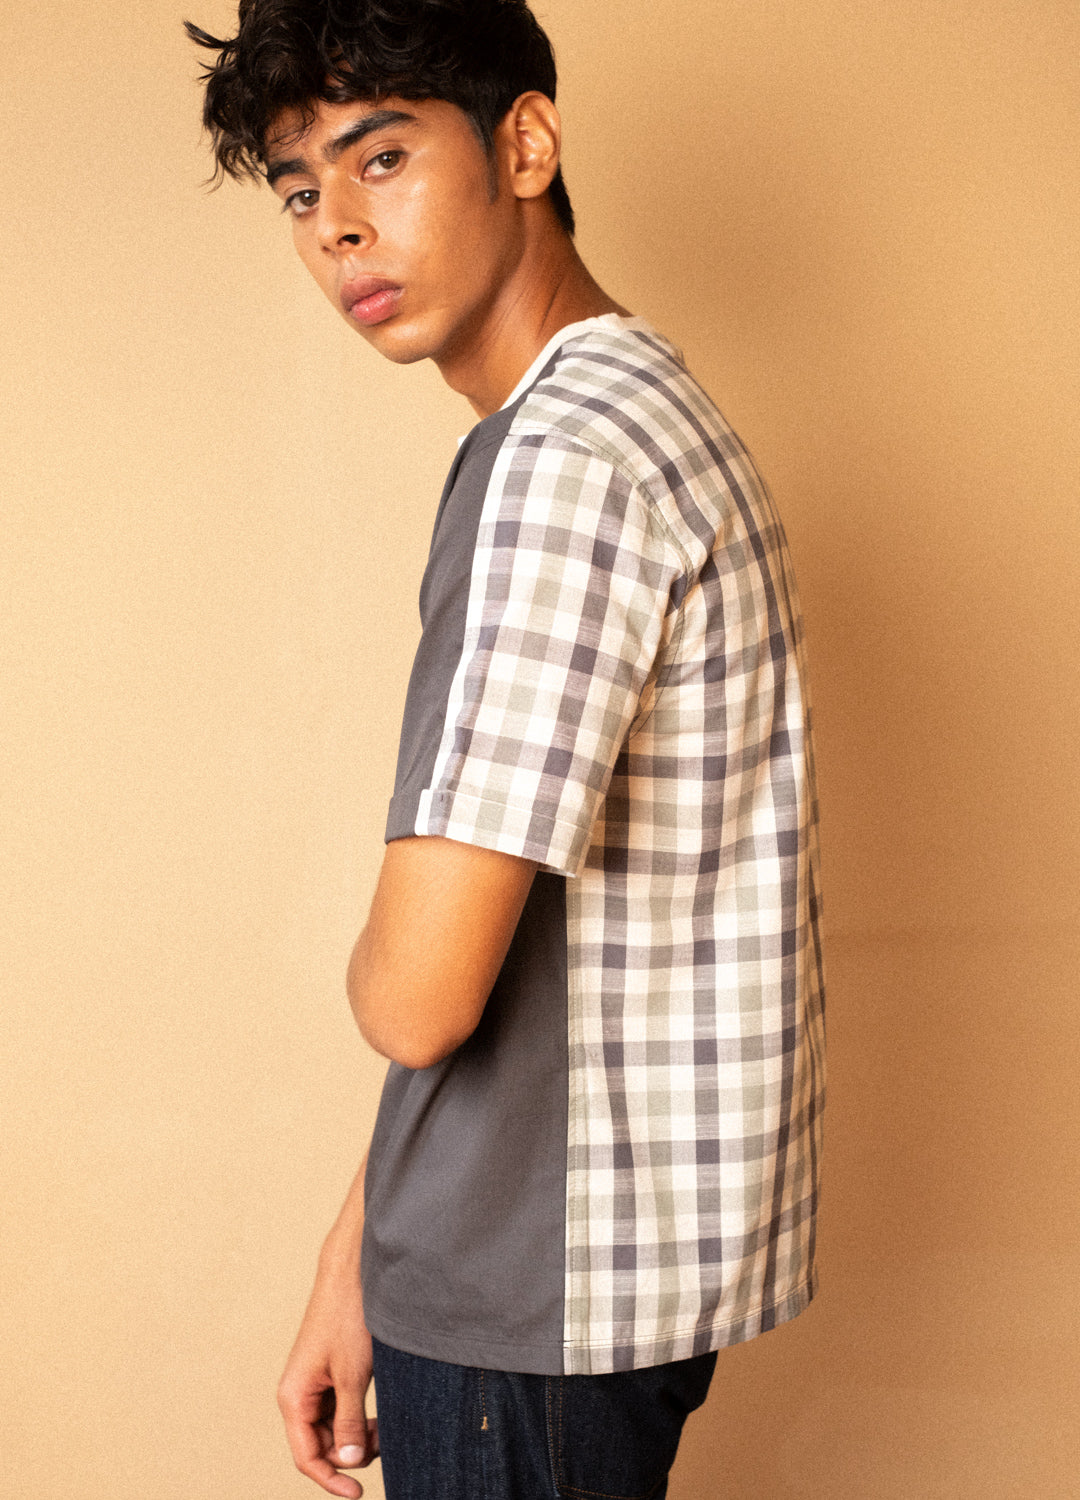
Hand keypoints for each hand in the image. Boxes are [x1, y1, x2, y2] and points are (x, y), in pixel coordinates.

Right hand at [277, 1253, 378, 1497]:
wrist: (352, 1273)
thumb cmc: (348, 1318)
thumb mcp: (352, 1375)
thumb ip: (350, 1422)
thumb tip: (348, 1464)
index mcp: (293, 1398)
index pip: (307, 1457)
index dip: (331, 1480)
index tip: (359, 1493)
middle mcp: (299, 1395)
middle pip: (322, 1446)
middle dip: (352, 1452)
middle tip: (384, 1440)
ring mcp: (314, 1385)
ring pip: (334, 1430)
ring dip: (357, 1436)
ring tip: (384, 1426)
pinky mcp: (329, 1374)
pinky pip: (340, 1410)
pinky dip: (359, 1418)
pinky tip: (378, 1415)